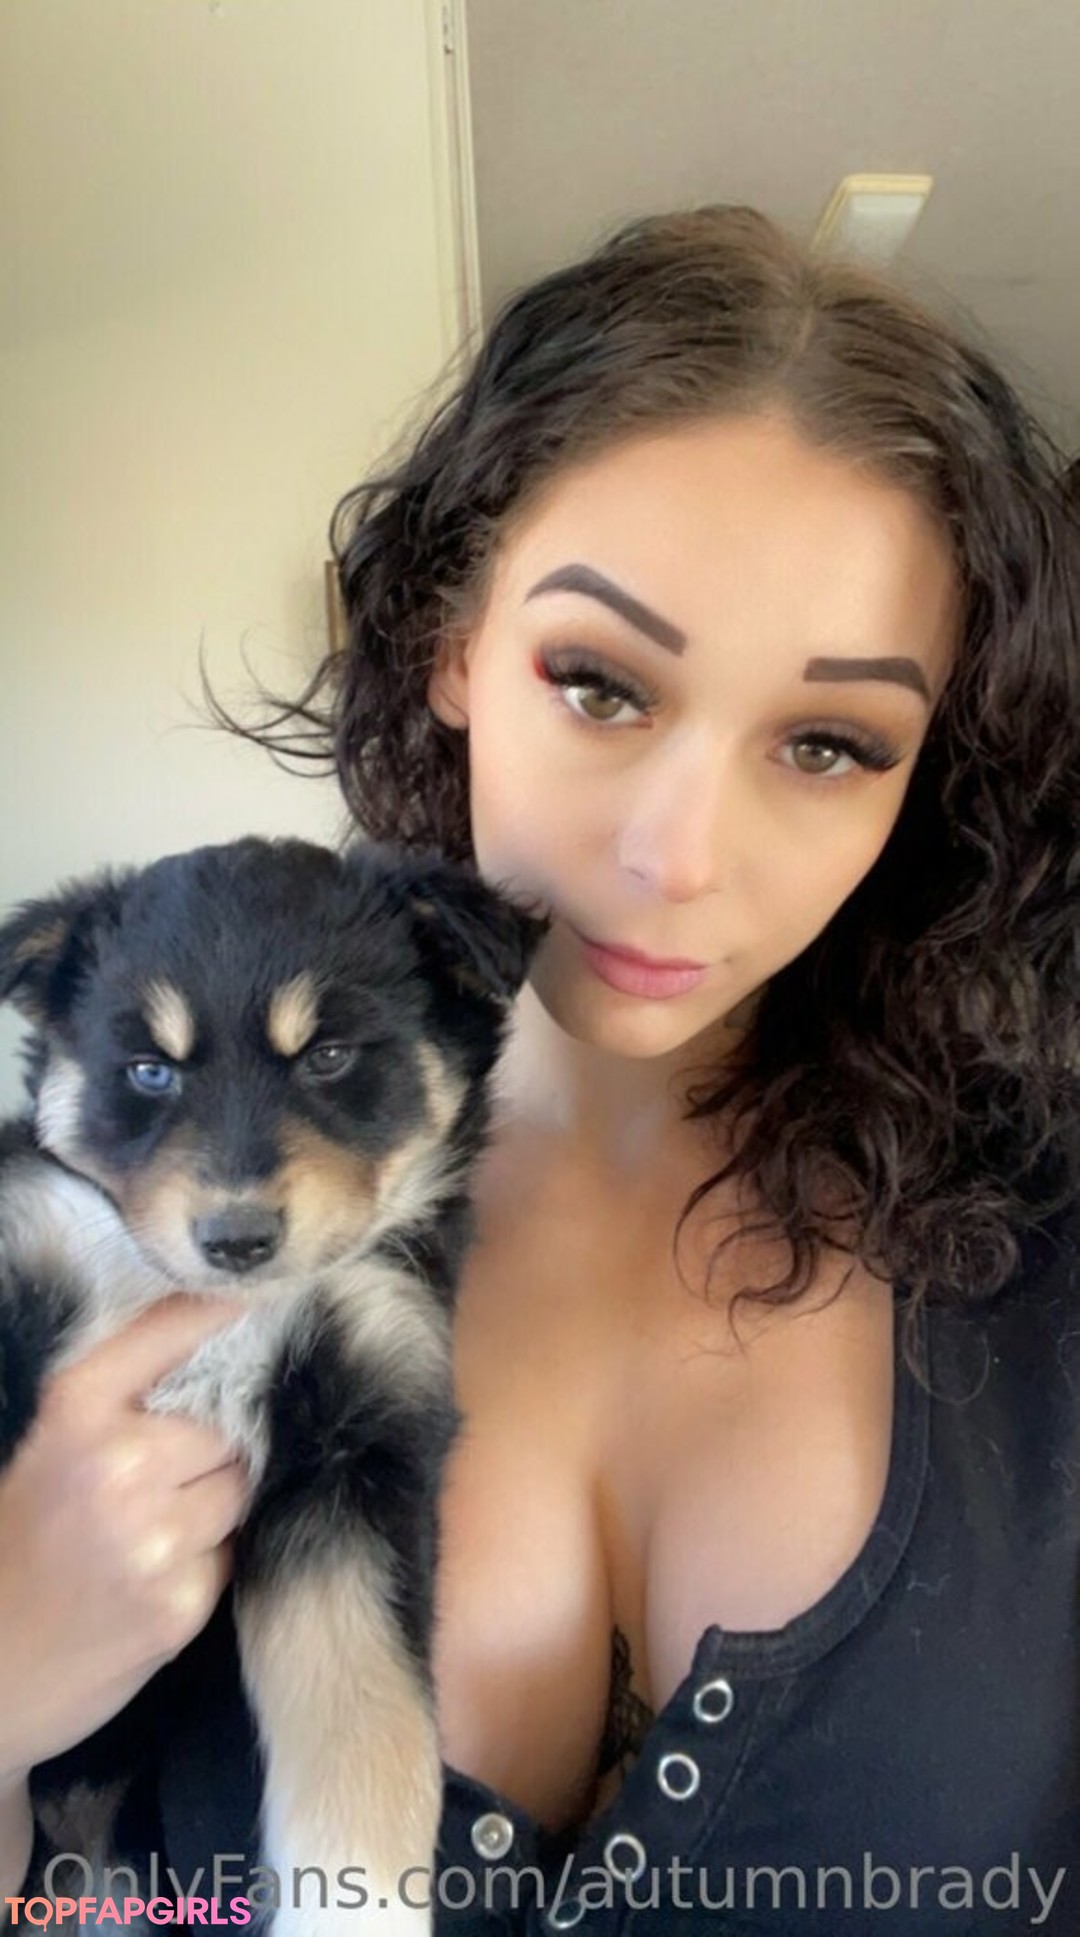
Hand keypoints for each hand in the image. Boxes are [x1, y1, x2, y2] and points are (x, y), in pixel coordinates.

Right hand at [0, 1295, 249, 1784]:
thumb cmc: (22, 1541)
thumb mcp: (51, 1445)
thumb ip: (126, 1392)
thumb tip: (226, 1326)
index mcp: (77, 1408)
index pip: (177, 1328)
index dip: (225, 1311)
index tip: (258, 1301)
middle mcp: (117, 1463)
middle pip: (228, 1421)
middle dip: (217, 1442)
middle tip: (177, 1469)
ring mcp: (151, 1537)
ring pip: (239, 1487)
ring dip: (216, 1502)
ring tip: (161, 1524)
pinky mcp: (178, 1603)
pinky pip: (230, 1552)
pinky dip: (208, 1559)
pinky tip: (159, 1573)